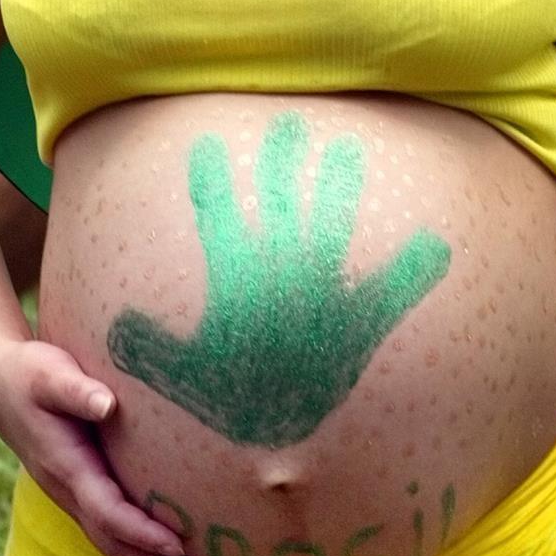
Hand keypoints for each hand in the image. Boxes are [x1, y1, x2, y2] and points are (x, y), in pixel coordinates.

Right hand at [0, 339, 202, 555]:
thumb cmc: (28, 373)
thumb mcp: (49, 373)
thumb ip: (77, 389)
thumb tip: (107, 404)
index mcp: (65, 466)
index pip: (107, 512)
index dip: (142, 532)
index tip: (178, 543)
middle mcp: (67, 489)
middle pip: (111, 542)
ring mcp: (71, 492)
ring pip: (109, 540)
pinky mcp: (78, 486)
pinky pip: (108, 525)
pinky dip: (138, 542)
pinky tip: (168, 541)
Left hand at [108, 111, 450, 446]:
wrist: (281, 432)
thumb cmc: (231, 401)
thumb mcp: (186, 377)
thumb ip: (153, 352)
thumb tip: (117, 331)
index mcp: (241, 278)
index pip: (220, 220)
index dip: (211, 184)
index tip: (202, 143)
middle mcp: (285, 275)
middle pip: (281, 206)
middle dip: (282, 167)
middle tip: (284, 123)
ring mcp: (327, 294)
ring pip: (335, 230)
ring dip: (341, 193)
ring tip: (350, 148)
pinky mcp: (362, 325)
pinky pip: (393, 292)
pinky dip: (414, 271)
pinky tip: (437, 247)